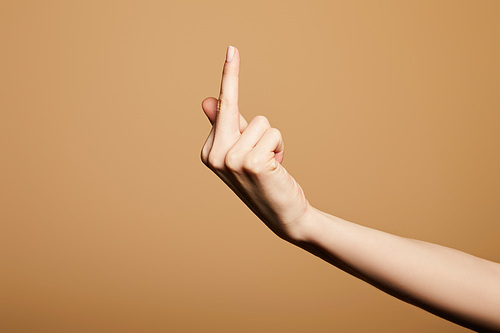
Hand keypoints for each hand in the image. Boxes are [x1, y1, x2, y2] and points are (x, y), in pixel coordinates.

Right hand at [200, 46, 310, 240]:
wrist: (283, 213)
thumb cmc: (263, 180)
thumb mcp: (242, 151)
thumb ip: (227, 126)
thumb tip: (208, 100)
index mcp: (209, 150)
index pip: (223, 107)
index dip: (229, 76)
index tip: (232, 48)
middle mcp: (214, 154)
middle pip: (240, 111)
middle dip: (253, 117)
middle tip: (247, 96)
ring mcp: (230, 159)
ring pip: (262, 122)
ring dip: (272, 141)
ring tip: (270, 164)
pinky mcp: (250, 162)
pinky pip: (273, 134)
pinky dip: (279, 148)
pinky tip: (275, 169)